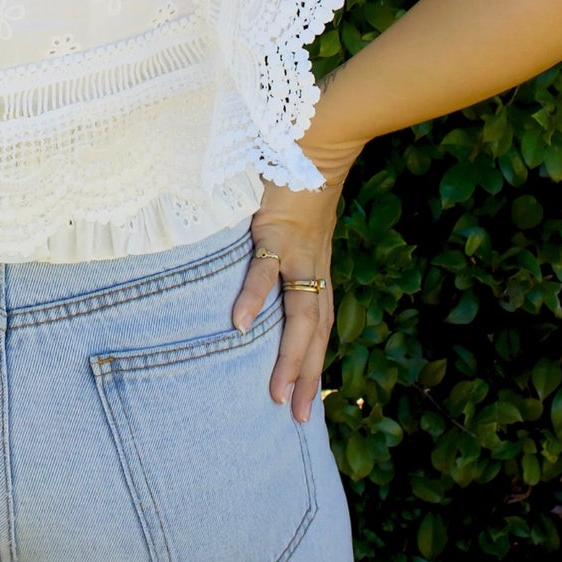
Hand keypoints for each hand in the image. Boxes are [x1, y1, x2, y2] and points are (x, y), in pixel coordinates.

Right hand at [231, 174, 345, 423]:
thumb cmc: (298, 185)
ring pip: (300, 314)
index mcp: (316, 270)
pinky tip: (240, 326)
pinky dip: (253, 299)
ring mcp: (297, 253)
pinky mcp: (276, 233)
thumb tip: (257, 281)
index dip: (316, 363)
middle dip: (309, 375)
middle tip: (298, 416)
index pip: (321, 326)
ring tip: (278, 390)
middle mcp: (312, 269)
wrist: (317, 145)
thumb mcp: (296, 228)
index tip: (308, 401)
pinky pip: (264, 272)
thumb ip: (283, 254)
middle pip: (316, 331)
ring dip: (292, 355)